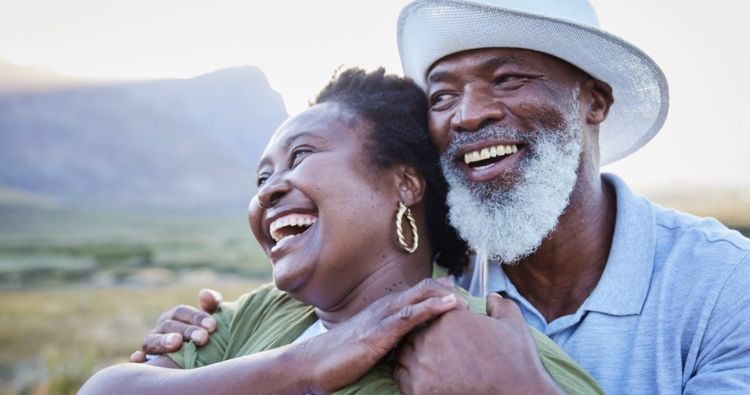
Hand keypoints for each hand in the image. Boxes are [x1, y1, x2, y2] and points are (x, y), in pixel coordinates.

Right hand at [129, 288, 222, 362]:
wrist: (199, 356)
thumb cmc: (205, 334)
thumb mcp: (210, 320)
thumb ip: (211, 304)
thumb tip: (204, 293)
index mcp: (175, 316)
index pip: (181, 312)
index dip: (196, 317)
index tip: (212, 326)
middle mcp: (161, 328)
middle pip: (169, 326)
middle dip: (187, 331)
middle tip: (203, 338)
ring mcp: (151, 344)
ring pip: (152, 341)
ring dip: (163, 341)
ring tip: (176, 342)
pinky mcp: (147, 361)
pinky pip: (139, 360)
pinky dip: (138, 358)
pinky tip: (139, 358)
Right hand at [300, 278, 466, 393]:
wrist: (312, 363)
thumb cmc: (341, 357)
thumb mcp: (373, 345)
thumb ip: (393, 339)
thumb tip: (414, 345)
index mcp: (386, 309)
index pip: (420, 292)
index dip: (443, 291)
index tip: (465, 296)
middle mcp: (386, 307)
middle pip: (424, 288)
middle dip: (450, 290)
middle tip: (475, 299)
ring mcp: (382, 317)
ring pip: (420, 296)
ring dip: (446, 295)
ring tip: (468, 301)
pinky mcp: (379, 333)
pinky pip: (409, 316)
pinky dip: (431, 308)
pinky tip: (449, 306)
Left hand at [394, 293, 561, 394]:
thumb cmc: (516, 362)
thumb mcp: (513, 323)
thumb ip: (499, 305)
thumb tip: (492, 297)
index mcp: (450, 317)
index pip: (430, 310)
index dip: (436, 320)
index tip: (446, 332)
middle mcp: (431, 337)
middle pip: (413, 330)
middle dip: (422, 337)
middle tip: (437, 349)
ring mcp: (422, 364)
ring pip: (403, 352)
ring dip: (411, 354)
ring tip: (429, 363)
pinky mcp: (418, 389)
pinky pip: (399, 375)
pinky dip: (407, 374)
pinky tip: (422, 377)